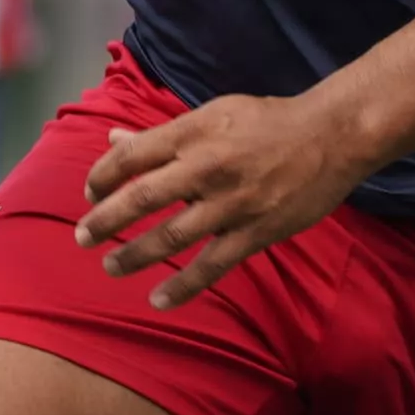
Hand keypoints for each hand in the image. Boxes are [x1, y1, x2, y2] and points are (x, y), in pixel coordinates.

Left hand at [78, 89, 379, 308]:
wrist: (332, 136)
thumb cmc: (267, 121)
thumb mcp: (212, 114)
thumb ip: (162, 133)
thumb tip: (113, 139)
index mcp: (192, 133)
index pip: (130, 156)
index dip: (101, 176)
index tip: (89, 194)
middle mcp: (207, 167)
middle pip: (142, 198)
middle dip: (105, 221)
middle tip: (81, 237)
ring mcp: (232, 203)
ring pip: (171, 236)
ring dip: (134, 255)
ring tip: (110, 267)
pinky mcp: (257, 231)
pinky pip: (213, 265)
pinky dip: (184, 285)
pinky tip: (159, 300)